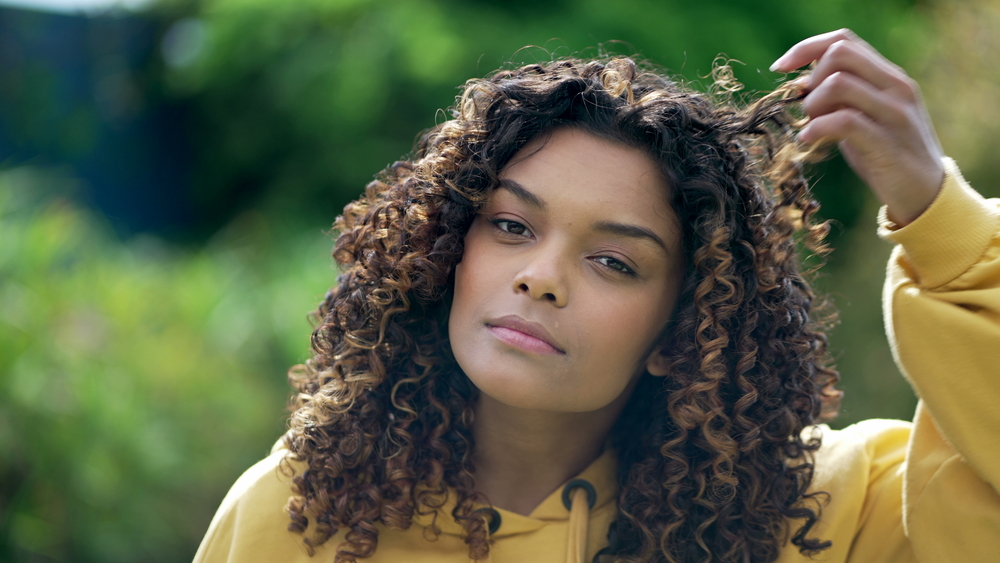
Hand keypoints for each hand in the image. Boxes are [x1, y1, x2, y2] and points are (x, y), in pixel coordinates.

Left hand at [771, 29, 944, 225]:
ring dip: (813, 105)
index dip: (806, 48)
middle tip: (808, 109)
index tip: (780, 68)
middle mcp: (896, 86)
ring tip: (811, 126)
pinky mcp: (886, 142)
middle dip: (811, 79)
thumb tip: (802, 83)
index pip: (844, 40)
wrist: (925, 193)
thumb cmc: (887, 154)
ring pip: (838, 84)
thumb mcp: (866, 117)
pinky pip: (843, 121)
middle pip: (840, 54)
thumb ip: (843, 97)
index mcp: (889, 76)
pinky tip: (808, 140)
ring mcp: (894, 113)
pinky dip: (816, 129)